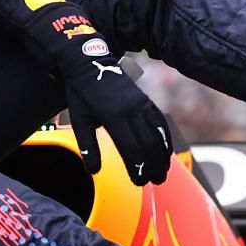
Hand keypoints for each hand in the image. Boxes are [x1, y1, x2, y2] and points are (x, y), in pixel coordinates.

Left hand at [61, 47, 172, 184]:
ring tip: (163, 172)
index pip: (130, 148)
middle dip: (153, 165)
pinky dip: (165, 137)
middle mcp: (131, 110)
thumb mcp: (79, 120)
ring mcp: (141, 104)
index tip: (139, 181)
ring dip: (162, 154)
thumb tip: (92, 171)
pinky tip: (166, 151)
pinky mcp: (145, 100)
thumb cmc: (81, 95)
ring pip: (157, 133)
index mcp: (113, 116)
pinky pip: (159, 121)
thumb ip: (87, 146)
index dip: (137, 167)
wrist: (90, 63)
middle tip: (157, 182)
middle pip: (148, 143)